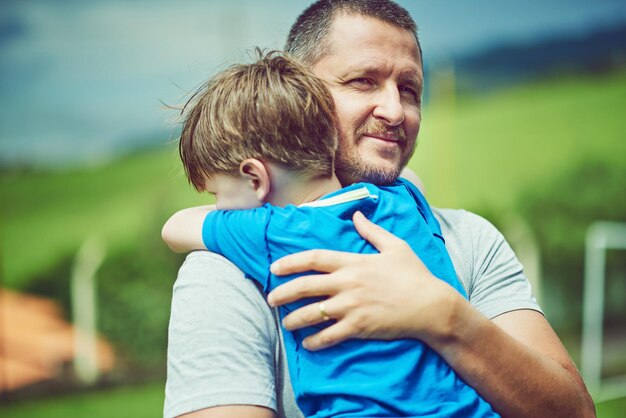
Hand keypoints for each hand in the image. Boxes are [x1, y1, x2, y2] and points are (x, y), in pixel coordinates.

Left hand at [267, 211, 463, 349]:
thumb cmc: (415, 275)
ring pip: (313, 313)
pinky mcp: (359, 327)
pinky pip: (330, 336)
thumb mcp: (395, 246)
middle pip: (305, 286)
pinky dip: (315, 341)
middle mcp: (347, 283)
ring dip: (294, 320)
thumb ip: (372, 231)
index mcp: (353, 263)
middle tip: (270, 299)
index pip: (314, 259)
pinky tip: (307, 343)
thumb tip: (357, 214)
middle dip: (283, 293)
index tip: (274, 269)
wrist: (432, 306)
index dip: (290, 262)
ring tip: (285, 324)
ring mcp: (352, 306)